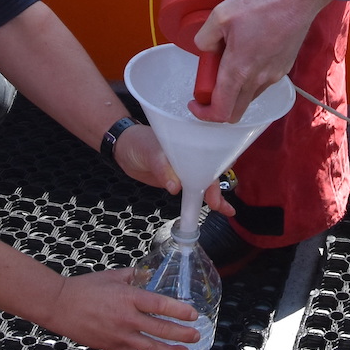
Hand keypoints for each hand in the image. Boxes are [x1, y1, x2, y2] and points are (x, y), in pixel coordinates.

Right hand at [49, 268, 201, 349]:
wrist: (60, 305)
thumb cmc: (85, 287)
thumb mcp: (112, 276)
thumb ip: (134, 276)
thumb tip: (149, 275)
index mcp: (129, 297)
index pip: (161, 305)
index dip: (179, 311)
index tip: (193, 315)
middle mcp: (127, 318)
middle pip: (160, 329)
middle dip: (181, 334)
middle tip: (196, 336)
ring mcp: (119, 335)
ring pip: (150, 348)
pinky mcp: (110, 347)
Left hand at [114, 124, 232, 215]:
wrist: (124, 150)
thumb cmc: (137, 141)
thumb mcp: (150, 152)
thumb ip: (162, 168)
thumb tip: (176, 187)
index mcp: (190, 140)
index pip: (210, 150)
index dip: (217, 164)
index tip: (217, 178)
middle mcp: (192, 153)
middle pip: (210, 169)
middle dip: (216, 185)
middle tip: (215, 201)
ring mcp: (188, 167)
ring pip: (206, 181)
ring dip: (216, 195)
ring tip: (224, 209)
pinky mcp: (182, 180)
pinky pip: (196, 189)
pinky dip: (204, 199)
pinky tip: (217, 207)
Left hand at [191, 0, 332, 122]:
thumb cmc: (261, 4)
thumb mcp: (220, 15)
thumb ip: (204, 38)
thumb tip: (205, 49)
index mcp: (239, 70)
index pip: (220, 111)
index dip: (203, 113)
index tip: (195, 102)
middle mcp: (257, 80)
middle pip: (235, 112)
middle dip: (217, 106)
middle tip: (209, 84)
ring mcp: (273, 76)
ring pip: (248, 98)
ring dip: (234, 91)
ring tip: (229, 62)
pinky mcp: (283, 69)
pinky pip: (262, 84)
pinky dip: (250, 79)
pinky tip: (248, 54)